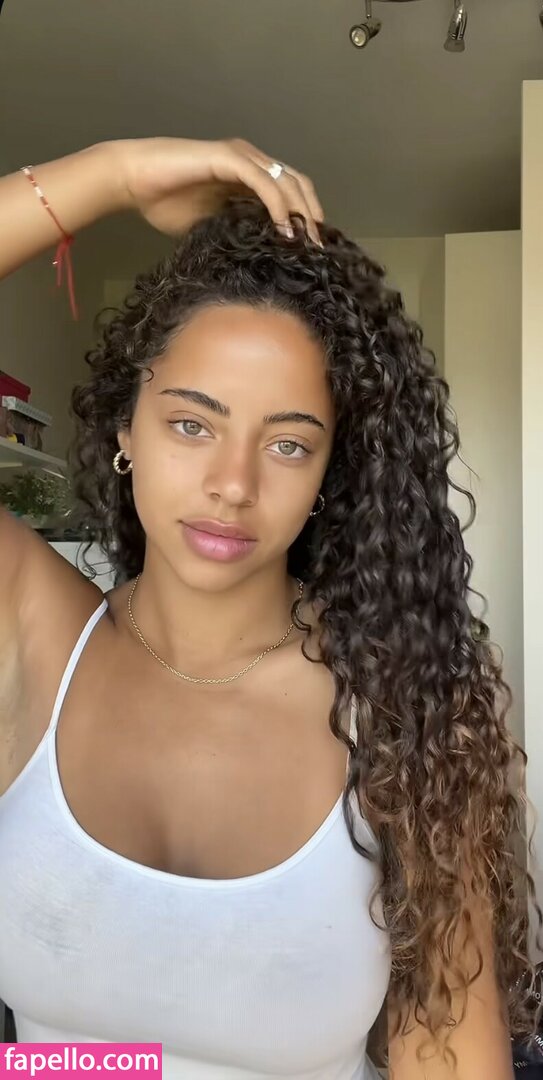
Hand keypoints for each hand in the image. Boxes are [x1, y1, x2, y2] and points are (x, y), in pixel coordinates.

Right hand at [114, 136, 323, 244]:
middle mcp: (252, 162)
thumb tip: (260, 260)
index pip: (291, 194)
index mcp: (249, 177)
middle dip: (312, 217)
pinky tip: (284, 231)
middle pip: (298, 185)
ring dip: (301, 214)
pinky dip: (278, 206)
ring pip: (287, 182)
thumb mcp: (211, 227)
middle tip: (318, 251)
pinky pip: (263, 182)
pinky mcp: (230, 158)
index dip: (305, 219)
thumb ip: (237, 234)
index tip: (313, 251)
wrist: (135, 181)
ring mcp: (242, 157)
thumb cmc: (165, 202)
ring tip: (306, 244)